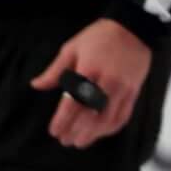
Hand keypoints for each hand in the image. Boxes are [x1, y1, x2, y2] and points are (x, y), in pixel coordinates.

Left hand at [29, 18, 153, 148]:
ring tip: (80, 142)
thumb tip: (36, 85)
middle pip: (90, 114)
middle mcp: (107, 82)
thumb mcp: (71, 48)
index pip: (73, 102)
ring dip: (93, 134)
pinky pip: (124, 115)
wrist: (134, 28)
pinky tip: (101, 133)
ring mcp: (123, 88)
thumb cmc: (98, 37)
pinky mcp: (134, 91)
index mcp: (88, 70)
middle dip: (76, 131)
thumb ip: (55, 71)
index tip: (54, 132)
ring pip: (107, 118)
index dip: (62, 120)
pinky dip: (112, 128)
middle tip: (64, 141)